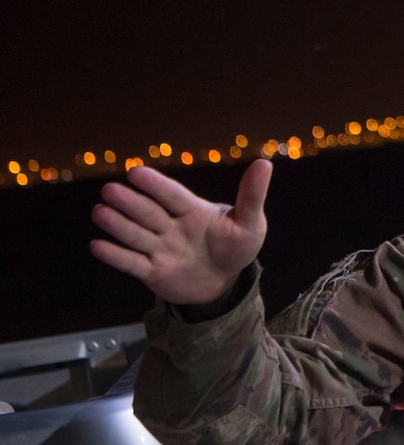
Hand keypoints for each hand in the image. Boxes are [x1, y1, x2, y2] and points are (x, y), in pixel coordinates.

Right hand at [89, 160, 271, 305]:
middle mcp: (171, 226)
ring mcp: (159, 248)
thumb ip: (252, 196)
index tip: (136, 172)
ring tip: (100, 211)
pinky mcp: (152, 271)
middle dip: (130, 202)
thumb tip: (264, 163)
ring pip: (136, 235)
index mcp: (193, 210)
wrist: (224, 281)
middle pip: (149, 213)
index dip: (155, 185)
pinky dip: (115, 256)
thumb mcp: (250, 223)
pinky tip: (97, 245)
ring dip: (118, 225)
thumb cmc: (236, 247)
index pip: (172, 195)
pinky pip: (131, 263)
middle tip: (110, 190)